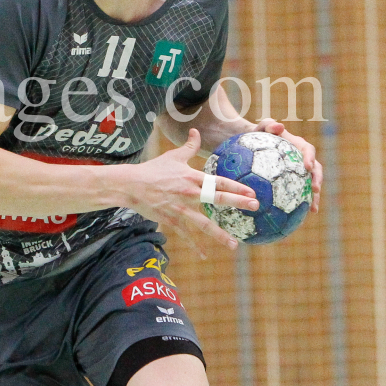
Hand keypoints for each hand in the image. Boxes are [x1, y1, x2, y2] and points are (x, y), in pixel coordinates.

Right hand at [122, 129, 257, 258]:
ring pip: (203, 223)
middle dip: (238, 203)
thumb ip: (188, 146)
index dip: (237, 187)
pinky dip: (195, 245)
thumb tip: (196, 130)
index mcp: (191, 177)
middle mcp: (189, 192)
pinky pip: (185, 234)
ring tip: (234, 244)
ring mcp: (180, 207)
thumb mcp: (172, 156)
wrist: (131, 185)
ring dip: (220, 234)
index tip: (252, 193)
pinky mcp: (170, 219)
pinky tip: (204, 255)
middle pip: (217, 199)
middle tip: (255, 207)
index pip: (218, 182)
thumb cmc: (152, 170)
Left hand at [253, 118, 322, 211]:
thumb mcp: (260, 127)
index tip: (308, 167)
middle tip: (316, 190)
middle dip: (318, 180)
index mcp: (296, 145)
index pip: (307, 150)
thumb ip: (268, 124)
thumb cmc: (255, 134)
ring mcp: (297, 172)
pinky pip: (296, 193)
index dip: (311, 158)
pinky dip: (298, 204)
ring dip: (313, 197)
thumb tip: (278, 126)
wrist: (250, 145)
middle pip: (315, 170)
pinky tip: (295, 218)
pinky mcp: (291, 182)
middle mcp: (300, 159)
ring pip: (309, 184)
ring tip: (313, 209)